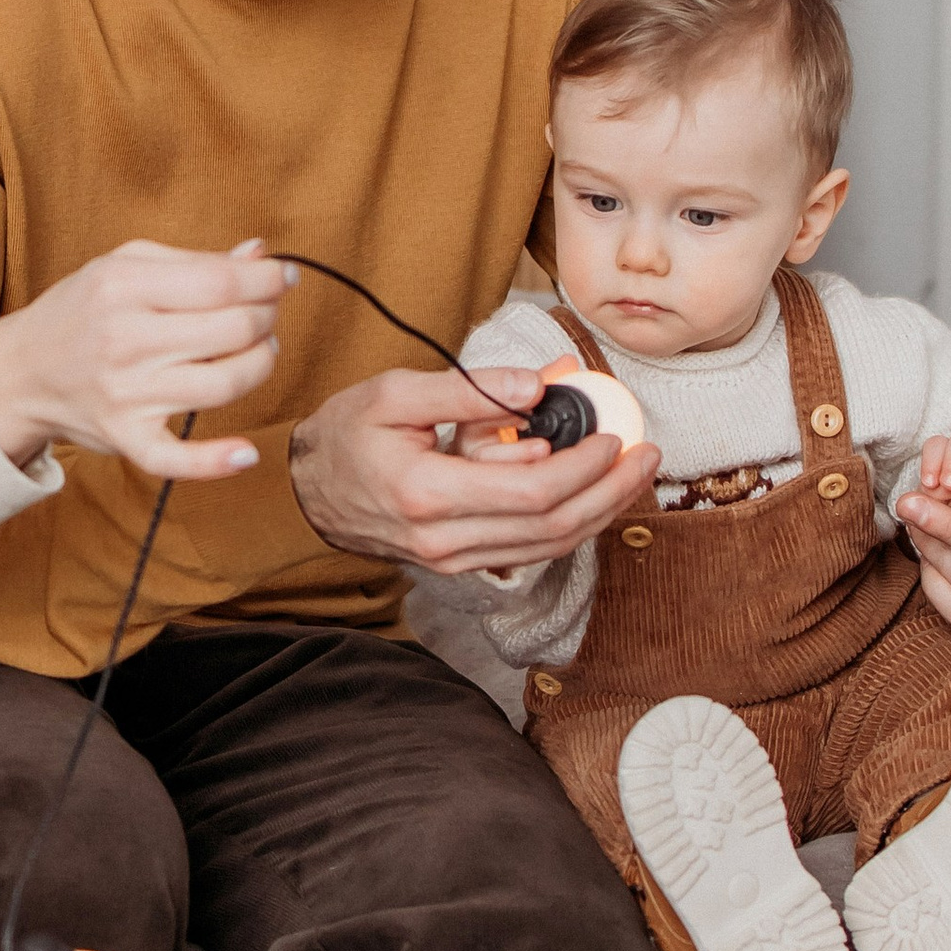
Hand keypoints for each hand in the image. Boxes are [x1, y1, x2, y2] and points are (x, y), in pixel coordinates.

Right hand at [0, 239, 289, 482]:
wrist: (20, 372)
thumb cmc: (80, 311)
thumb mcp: (123, 266)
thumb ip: (194, 261)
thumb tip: (261, 254)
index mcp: (124, 286)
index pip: (221, 282)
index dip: (267, 279)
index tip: (284, 277)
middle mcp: (124, 339)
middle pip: (232, 329)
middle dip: (266, 318)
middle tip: (265, 314)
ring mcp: (125, 394)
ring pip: (224, 385)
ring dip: (259, 365)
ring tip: (257, 351)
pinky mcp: (126, 437)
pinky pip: (176, 459)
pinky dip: (215, 462)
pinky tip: (246, 453)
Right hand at [289, 364, 658, 578]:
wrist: (305, 492)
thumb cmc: (346, 436)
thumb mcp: (396, 392)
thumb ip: (468, 388)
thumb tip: (536, 386)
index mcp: (428, 494)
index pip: (531, 492)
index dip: (584, 467)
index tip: (612, 436)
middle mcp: (444, 540)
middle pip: (552, 527)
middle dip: (609, 492)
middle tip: (645, 455)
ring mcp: (452, 560)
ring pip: (547, 547)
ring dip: (599, 513)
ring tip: (631, 475)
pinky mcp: (459, 564)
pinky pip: (529, 551)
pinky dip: (569, 525)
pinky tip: (592, 497)